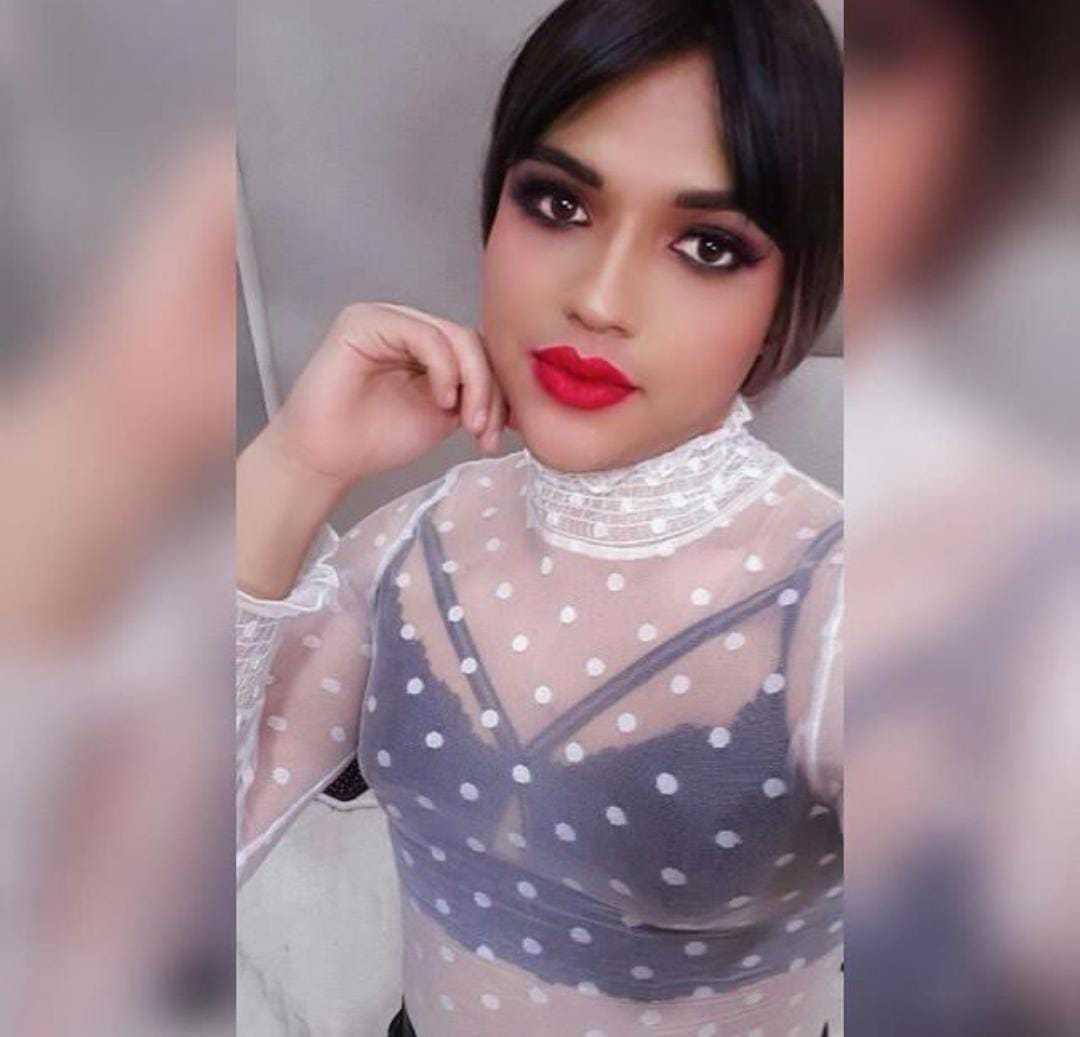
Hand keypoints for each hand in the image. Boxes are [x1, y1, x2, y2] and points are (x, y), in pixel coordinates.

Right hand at [266, 301, 508, 488]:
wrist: (329, 459)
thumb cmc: (375, 439)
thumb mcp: (444, 415)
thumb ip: (474, 395)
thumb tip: (520, 391)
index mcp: (429, 346)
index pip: (480, 352)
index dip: (499, 389)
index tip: (500, 433)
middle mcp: (409, 326)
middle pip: (473, 342)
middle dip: (490, 389)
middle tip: (486, 430)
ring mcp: (387, 319)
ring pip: (455, 336)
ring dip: (475, 382)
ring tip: (470, 422)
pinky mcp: (366, 321)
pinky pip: (424, 334)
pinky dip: (445, 368)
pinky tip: (443, 401)